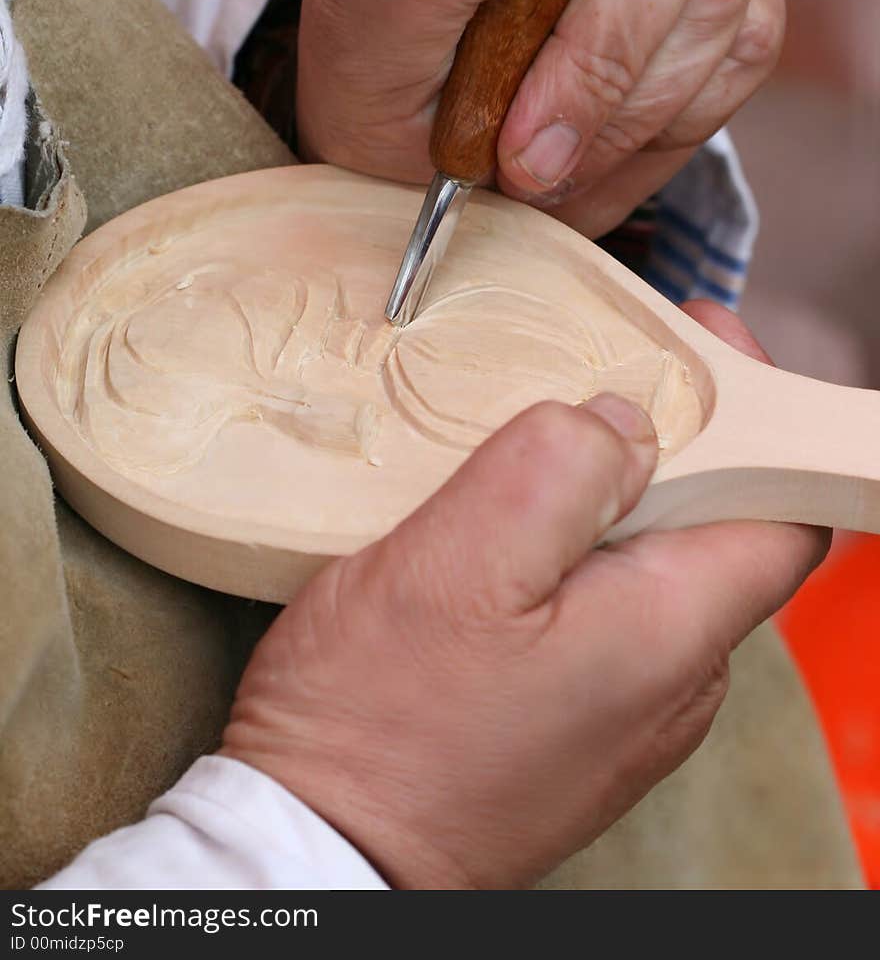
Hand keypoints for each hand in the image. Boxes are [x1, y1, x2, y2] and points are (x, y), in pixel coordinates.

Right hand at [221, 303, 826, 888]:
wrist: (321, 853)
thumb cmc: (379, 721)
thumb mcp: (459, 562)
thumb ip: (557, 469)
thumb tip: (625, 421)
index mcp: (672, 633)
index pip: (785, 509)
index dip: (757, 414)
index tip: (699, 345)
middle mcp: (674, 683)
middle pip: (716, 529)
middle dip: (664, 445)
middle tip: (578, 385)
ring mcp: (628, 712)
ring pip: (653, 569)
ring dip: (604, 503)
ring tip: (519, 466)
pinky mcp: (578, 724)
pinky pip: (606, 615)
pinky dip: (572, 559)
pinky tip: (500, 547)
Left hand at [297, 0, 783, 238]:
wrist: (406, 153)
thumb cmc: (373, 60)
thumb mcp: (359, 13)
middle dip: (595, 48)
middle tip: (520, 147)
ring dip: (619, 108)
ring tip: (532, 163)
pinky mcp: (715, 8)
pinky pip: (740, 52)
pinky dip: (662, 127)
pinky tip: (587, 153)